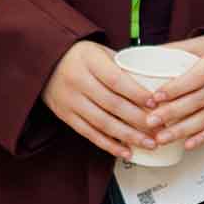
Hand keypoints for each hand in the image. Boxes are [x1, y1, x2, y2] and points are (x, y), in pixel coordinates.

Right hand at [42, 40, 160, 160]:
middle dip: (138, 119)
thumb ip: (122, 67)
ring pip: (102, 123)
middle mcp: (77, 80)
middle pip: (112, 104)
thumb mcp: (99, 52)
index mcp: (89, 61)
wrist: (44, 62)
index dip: (136, 93)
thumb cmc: (81, 56)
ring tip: (149, 144)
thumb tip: (153, 85)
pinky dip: (109, 145)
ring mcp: (70, 100)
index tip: (155, 103)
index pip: (116, 80)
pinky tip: (126, 152)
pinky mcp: (65, 115)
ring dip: (128, 136)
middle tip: (160, 129)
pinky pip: (89, 133)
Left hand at [144, 34, 203, 152]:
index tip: (155, 97)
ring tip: (162, 138)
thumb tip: (144, 57)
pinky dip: (203, 137)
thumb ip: (177, 49)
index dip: (175, 89)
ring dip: (183, 130)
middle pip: (200, 99)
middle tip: (150, 121)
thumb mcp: (203, 42)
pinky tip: (187, 144)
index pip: (197, 77)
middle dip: (173, 113)